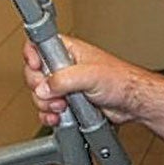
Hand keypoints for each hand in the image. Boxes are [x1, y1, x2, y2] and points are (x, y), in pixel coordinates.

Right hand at [24, 38, 142, 129]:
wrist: (131, 103)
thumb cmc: (120, 81)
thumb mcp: (89, 75)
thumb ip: (63, 79)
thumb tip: (43, 87)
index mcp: (68, 50)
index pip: (37, 47)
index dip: (32, 58)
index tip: (36, 69)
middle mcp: (64, 67)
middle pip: (34, 74)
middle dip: (40, 88)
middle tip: (56, 94)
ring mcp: (65, 86)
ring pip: (40, 95)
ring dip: (47, 104)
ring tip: (63, 107)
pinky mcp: (68, 103)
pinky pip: (48, 109)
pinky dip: (50, 115)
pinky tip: (59, 117)